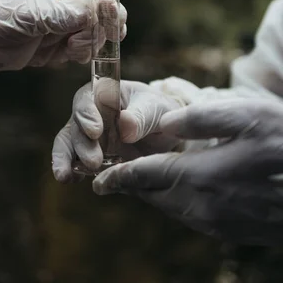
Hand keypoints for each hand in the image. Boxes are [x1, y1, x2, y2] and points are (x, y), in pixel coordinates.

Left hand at [0, 0, 126, 74]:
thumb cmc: (2, 19)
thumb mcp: (34, 15)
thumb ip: (66, 14)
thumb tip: (98, 9)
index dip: (110, 9)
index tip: (116, 23)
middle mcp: (68, 8)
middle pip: (102, 18)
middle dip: (98, 31)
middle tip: (80, 41)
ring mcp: (66, 29)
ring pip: (96, 37)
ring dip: (89, 45)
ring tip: (69, 49)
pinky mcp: (61, 48)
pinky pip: (84, 52)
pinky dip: (81, 55)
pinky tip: (69, 55)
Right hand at [52, 78, 188, 182]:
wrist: (166, 135)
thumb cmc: (159, 112)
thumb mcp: (157, 109)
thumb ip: (142, 115)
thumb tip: (125, 125)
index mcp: (104, 94)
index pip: (87, 99)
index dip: (87, 113)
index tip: (95, 130)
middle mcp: (90, 113)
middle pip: (76, 124)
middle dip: (82, 144)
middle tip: (94, 162)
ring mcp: (87, 136)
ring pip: (67, 143)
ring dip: (64, 159)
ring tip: (65, 177)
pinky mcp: (88, 156)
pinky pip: (73, 162)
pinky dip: (69, 171)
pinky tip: (71, 180)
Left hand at [93, 99, 282, 245]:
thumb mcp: (249, 116)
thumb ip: (202, 118)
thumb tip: (165, 121)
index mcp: (203, 177)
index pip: (147, 177)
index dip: (120, 177)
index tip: (97, 180)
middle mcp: (206, 207)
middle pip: (155, 197)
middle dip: (131, 187)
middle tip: (110, 178)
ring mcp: (220, 223)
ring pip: (172, 209)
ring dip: (151, 196)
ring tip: (136, 182)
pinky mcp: (232, 230)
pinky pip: (191, 217)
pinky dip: (173, 203)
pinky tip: (175, 190)